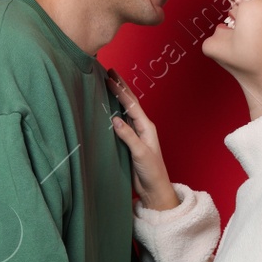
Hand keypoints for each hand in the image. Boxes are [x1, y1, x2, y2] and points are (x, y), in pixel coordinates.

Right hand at [105, 68, 177, 208]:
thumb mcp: (140, 153)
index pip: (130, 105)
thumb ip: (128, 136)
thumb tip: (115, 119)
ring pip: (125, 110)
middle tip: (109, 72)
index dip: (119, 91)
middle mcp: (141, 127)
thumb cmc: (151, 172)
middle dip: (120, 86)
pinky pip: (121, 123)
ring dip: (117, 96)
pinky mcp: (129, 143)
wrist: (154, 189)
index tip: (108, 79)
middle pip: (129, 102)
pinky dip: (114, 111)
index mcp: (146, 127)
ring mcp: (135, 135)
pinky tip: (108, 107)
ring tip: (108, 83)